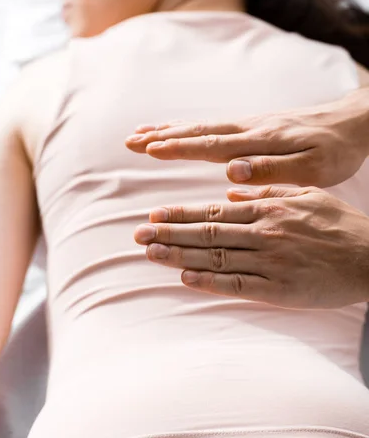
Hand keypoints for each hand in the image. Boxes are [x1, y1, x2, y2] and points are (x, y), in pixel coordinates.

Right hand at [125, 88, 368, 187]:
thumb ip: (271, 169)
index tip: (147, 150)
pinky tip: (180, 131)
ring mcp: (250, 125)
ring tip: (142, 134)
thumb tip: (231, 172)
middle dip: (162, 137)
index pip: (210, 145)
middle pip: (197, 132)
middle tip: (130, 141)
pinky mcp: (254, 126)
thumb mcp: (313, 168)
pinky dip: (189, 128)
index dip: (177, 148)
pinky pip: (213, 125)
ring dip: (170, 130)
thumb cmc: (335, 150)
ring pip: (201, 126)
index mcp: (260, 142)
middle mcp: (248, 129)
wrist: (352, 122)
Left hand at [134, 186, 368, 308]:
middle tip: (138, 234)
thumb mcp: (307, 194)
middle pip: (207, 232)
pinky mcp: (279, 289)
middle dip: (169, 233)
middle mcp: (264, 233)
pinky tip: (185, 278)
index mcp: (268, 209)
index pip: (215, 210)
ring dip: (179, 255)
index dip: (182, 213)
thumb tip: (232, 190)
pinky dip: (209, 282)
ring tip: (151, 253)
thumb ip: (268, 191)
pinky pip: (237, 286)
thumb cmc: (339, 224)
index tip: (155, 214)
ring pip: (216, 257)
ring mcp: (270, 262)